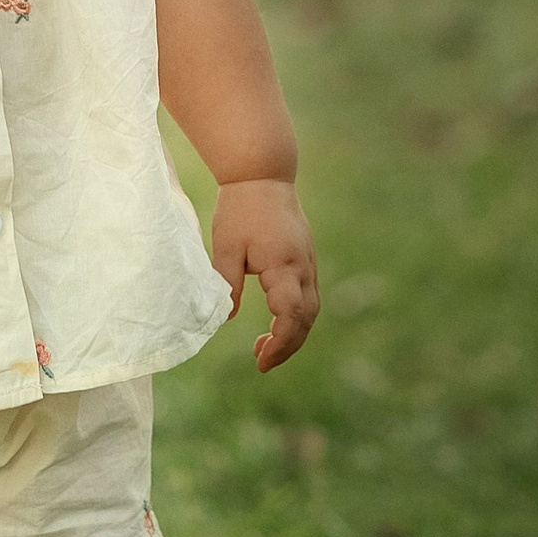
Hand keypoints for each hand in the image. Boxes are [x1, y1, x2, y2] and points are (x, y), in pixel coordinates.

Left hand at [209, 180, 319, 374]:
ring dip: (291, 333)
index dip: (280, 344)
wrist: (262, 174)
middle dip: (287, 346)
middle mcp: (304, 267)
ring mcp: (308, 262)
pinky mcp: (305, 258)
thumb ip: (229, 283)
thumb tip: (228, 318)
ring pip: (310, 309)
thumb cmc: (241, 208)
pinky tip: (274, 322)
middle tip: (260, 362)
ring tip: (261, 347)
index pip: (292, 316)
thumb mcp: (227, 247)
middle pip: (307, 319)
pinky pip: (307, 296)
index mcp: (285, 265)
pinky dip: (294, 316)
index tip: (260, 361)